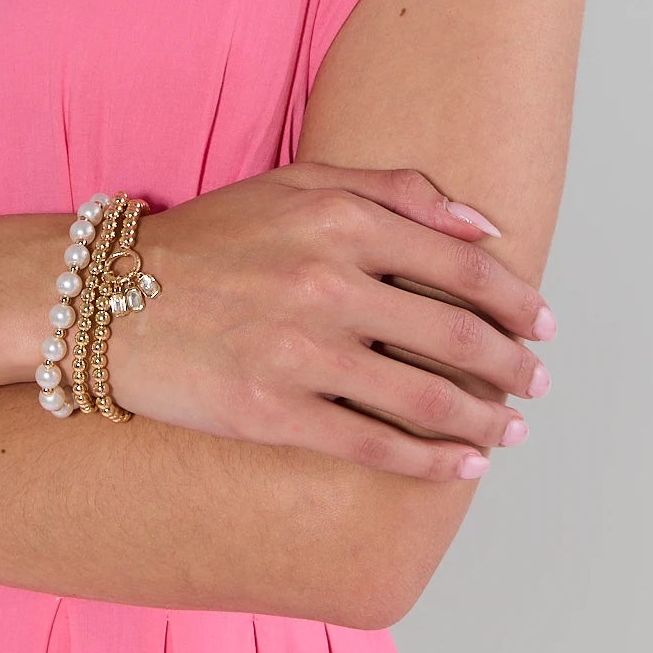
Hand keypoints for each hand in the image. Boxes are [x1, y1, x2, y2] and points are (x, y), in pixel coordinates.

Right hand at [107, 163, 553, 478]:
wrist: (109, 297)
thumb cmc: (210, 239)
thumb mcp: (295, 186)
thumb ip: (392, 191)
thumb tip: (483, 228)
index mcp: (339, 219)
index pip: (461, 264)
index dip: (515, 299)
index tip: (543, 323)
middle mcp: (327, 281)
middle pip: (455, 334)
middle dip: (512, 366)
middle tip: (537, 384)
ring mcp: (302, 351)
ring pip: (425, 397)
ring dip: (484, 419)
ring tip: (509, 431)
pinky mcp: (275, 411)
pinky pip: (375, 444)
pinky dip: (431, 461)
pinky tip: (462, 466)